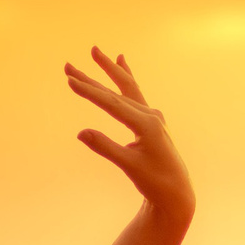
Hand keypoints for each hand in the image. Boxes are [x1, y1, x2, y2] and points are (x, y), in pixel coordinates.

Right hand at [66, 46, 194, 223]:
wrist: (176, 192)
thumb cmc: (154, 182)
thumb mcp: (129, 166)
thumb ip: (106, 147)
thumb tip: (81, 133)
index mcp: (147, 125)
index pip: (112, 104)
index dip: (90, 92)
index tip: (70, 81)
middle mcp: (151, 116)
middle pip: (116, 92)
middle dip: (91, 78)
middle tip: (67, 66)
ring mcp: (153, 116)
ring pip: (126, 89)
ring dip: (109, 71)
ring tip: (94, 51)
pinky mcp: (152, 120)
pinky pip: (135, 93)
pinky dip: (127, 78)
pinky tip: (122, 61)